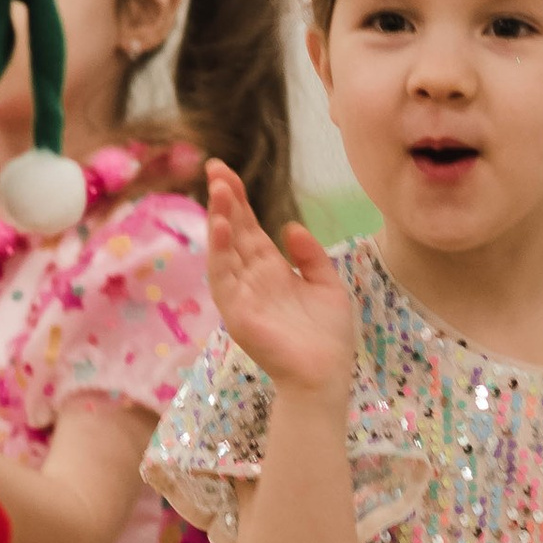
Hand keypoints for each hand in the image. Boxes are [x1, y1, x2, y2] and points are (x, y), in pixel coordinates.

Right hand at [205, 163, 356, 404]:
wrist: (326, 375)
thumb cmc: (328, 336)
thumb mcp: (327, 285)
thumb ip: (310, 256)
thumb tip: (290, 226)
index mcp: (271, 269)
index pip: (249, 227)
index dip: (238, 199)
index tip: (226, 171)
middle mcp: (251, 278)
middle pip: (233, 231)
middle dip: (224, 199)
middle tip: (215, 167)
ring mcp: (241, 295)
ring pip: (224, 250)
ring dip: (219, 219)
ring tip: (218, 189)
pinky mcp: (236, 313)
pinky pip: (223, 278)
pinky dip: (219, 253)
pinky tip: (221, 227)